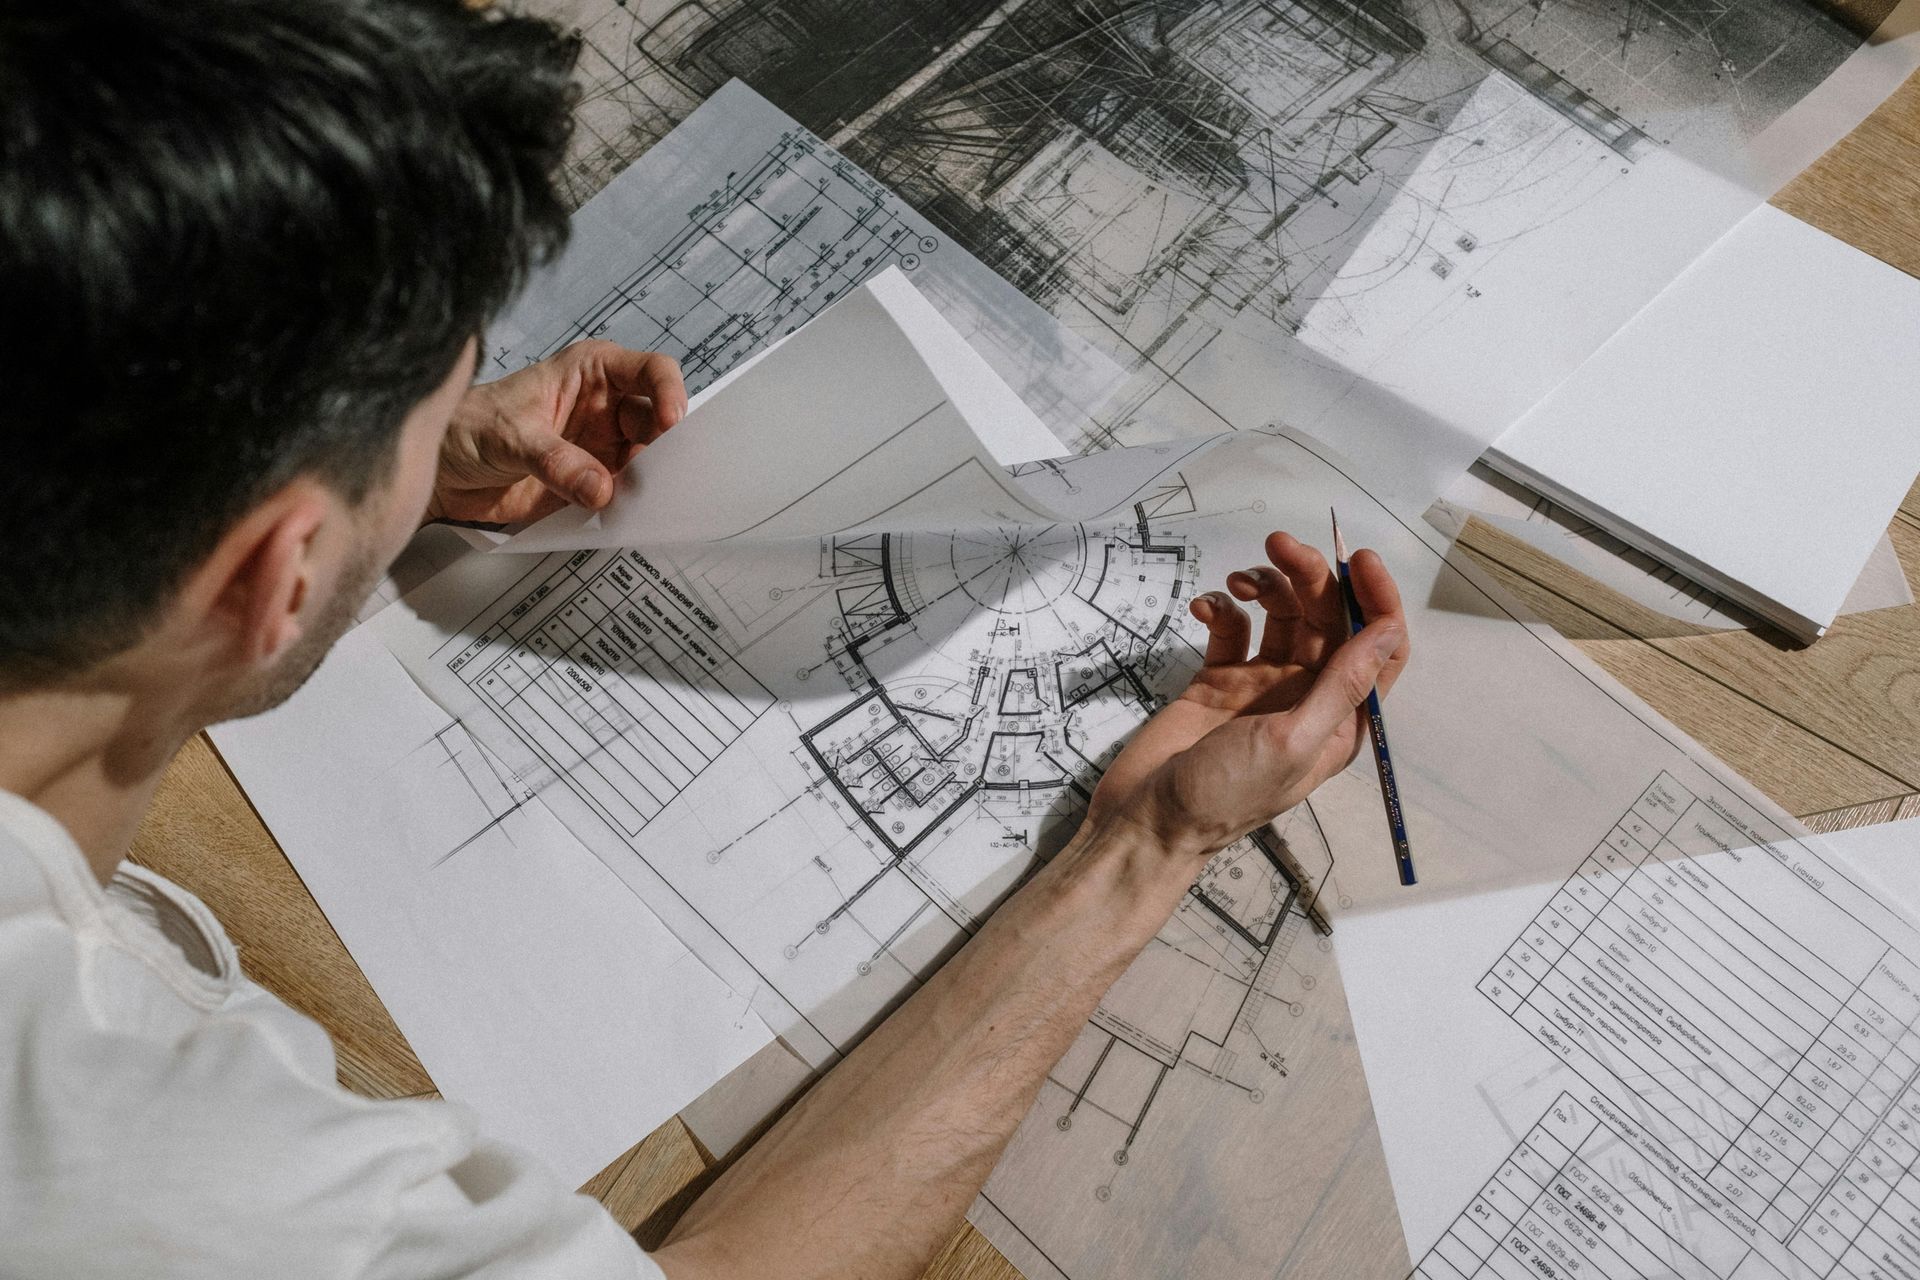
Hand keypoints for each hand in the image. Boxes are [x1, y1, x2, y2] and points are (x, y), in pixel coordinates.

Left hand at [427, 340, 688, 524]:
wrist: (440, 471)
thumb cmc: (466, 426)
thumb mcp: (510, 436)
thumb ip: (556, 461)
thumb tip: (601, 487)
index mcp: (591, 373)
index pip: (651, 371)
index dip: (670, 392)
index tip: (672, 423)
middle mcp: (604, 408)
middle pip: (658, 423)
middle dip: (665, 448)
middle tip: (662, 474)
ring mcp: (601, 448)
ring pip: (648, 462)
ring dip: (649, 482)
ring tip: (645, 501)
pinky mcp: (592, 484)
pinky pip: (625, 496)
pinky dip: (630, 508)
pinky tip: (627, 517)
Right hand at [1088, 530, 1409, 862]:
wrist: (1148, 820)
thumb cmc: (1226, 794)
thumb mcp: (1293, 742)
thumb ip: (1340, 686)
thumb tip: (1387, 631)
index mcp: (1339, 718)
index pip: (1378, 647)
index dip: (1376, 599)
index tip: (1355, 558)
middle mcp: (1307, 695)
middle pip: (1326, 618)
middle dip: (1310, 576)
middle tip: (1278, 542)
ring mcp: (1261, 683)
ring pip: (1280, 614)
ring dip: (1266, 585)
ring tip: (1238, 579)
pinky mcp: (1218, 677)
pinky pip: (1231, 627)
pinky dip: (1220, 608)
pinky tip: (1202, 607)